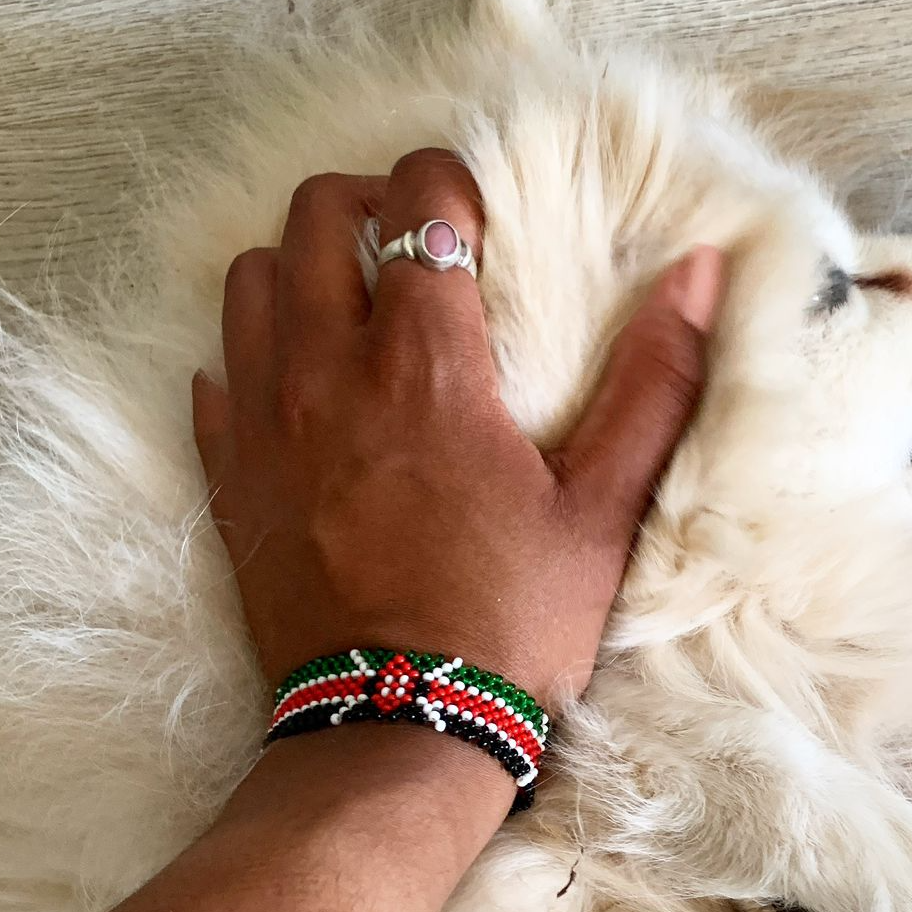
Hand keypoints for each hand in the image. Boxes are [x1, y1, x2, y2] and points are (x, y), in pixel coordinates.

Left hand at [191, 150, 721, 702]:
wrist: (398, 731)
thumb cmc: (512, 620)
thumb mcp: (605, 508)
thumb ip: (655, 382)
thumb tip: (698, 270)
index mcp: (427, 365)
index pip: (419, 202)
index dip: (450, 180)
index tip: (482, 215)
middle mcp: (328, 373)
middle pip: (316, 215)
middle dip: (369, 201)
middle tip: (418, 244)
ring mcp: (263, 424)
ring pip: (251, 281)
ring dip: (304, 268)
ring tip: (356, 307)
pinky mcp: (230, 478)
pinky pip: (213, 375)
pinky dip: (252, 357)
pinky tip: (300, 389)